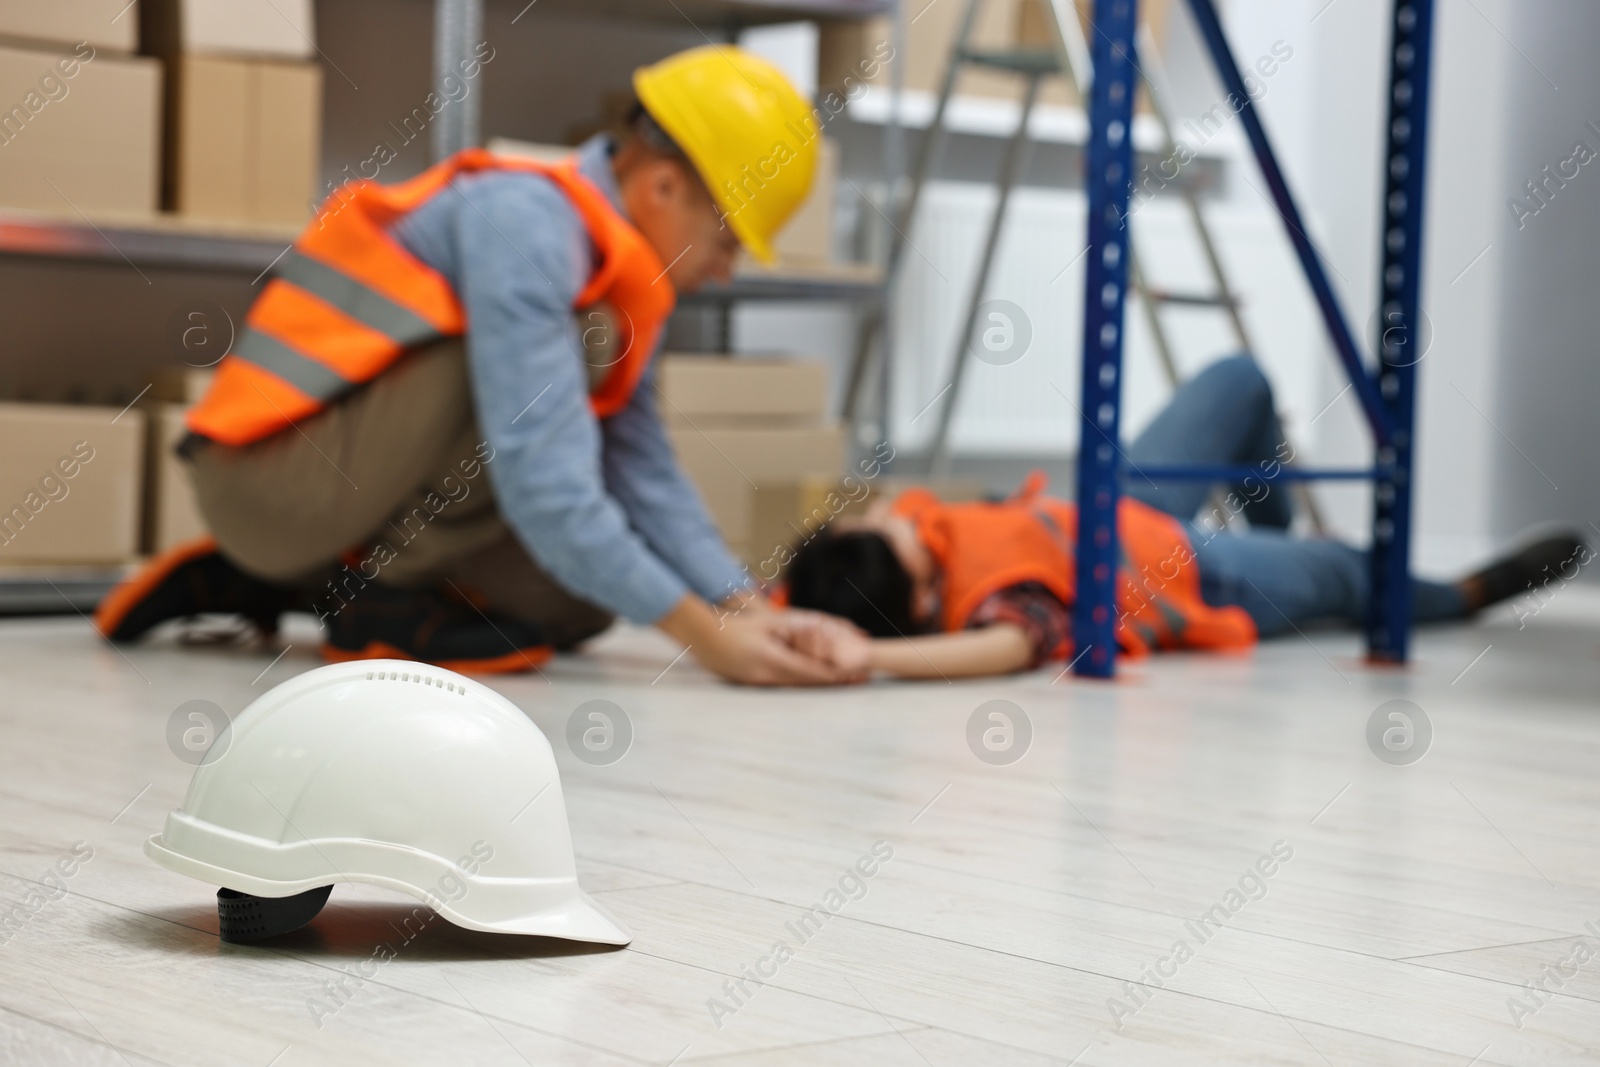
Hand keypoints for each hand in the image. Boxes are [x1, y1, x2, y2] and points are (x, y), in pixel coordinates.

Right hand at [657, 595, 864, 685]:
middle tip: (861, 679)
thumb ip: (794, 629)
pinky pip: (786, 685)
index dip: (835, 673)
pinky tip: (819, 681)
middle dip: (836, 681)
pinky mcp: (755, 684)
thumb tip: (824, 630)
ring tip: (848, 682)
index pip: (810, 670)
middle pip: (808, 682)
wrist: (704, 638)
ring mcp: (760, 683)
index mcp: (771, 659)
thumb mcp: (767, 624)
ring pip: (799, 686)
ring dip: (823, 684)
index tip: (855, 673)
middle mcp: (767, 675)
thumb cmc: (736, 626)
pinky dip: (806, 683)